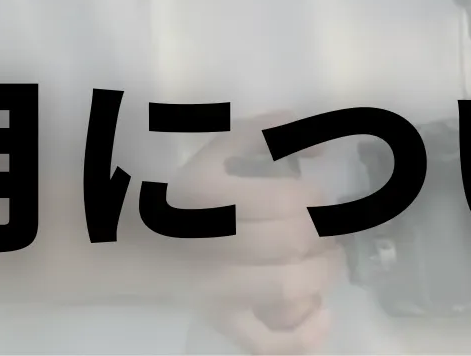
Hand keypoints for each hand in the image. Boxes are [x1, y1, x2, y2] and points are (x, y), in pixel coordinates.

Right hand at [161, 116, 344, 354]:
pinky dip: (302, 337)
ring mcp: (218, 291)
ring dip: (322, 272)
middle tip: (326, 229)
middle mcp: (212, 246)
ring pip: (287, 287)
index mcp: (209, 196)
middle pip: (292, 241)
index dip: (315, 197)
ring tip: (324, 260)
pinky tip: (323, 315)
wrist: (144, 243)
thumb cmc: (191, 194)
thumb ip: (268, 135)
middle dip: (323, 233)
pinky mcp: (223, 322)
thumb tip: (324, 146)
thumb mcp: (219, 152)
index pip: (285, 200)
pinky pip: (266, 342)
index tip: (315, 197)